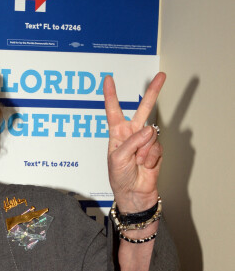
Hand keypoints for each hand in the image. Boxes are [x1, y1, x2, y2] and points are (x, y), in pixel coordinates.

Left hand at [104, 72, 165, 213]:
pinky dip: (151, 158)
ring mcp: (145, 141)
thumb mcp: (118, 158)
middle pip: (143, 109)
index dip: (111, 95)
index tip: (108, 79)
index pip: (113, 110)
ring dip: (143, 151)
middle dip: (153, 92)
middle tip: (162, 76)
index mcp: (117, 133)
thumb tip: (149, 130)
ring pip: (151, 134)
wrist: (133, 194)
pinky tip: (146, 165)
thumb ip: (132, 142)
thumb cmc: (119, 177)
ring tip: (138, 162)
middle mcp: (132, 134)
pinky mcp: (156, 149)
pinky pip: (157, 147)